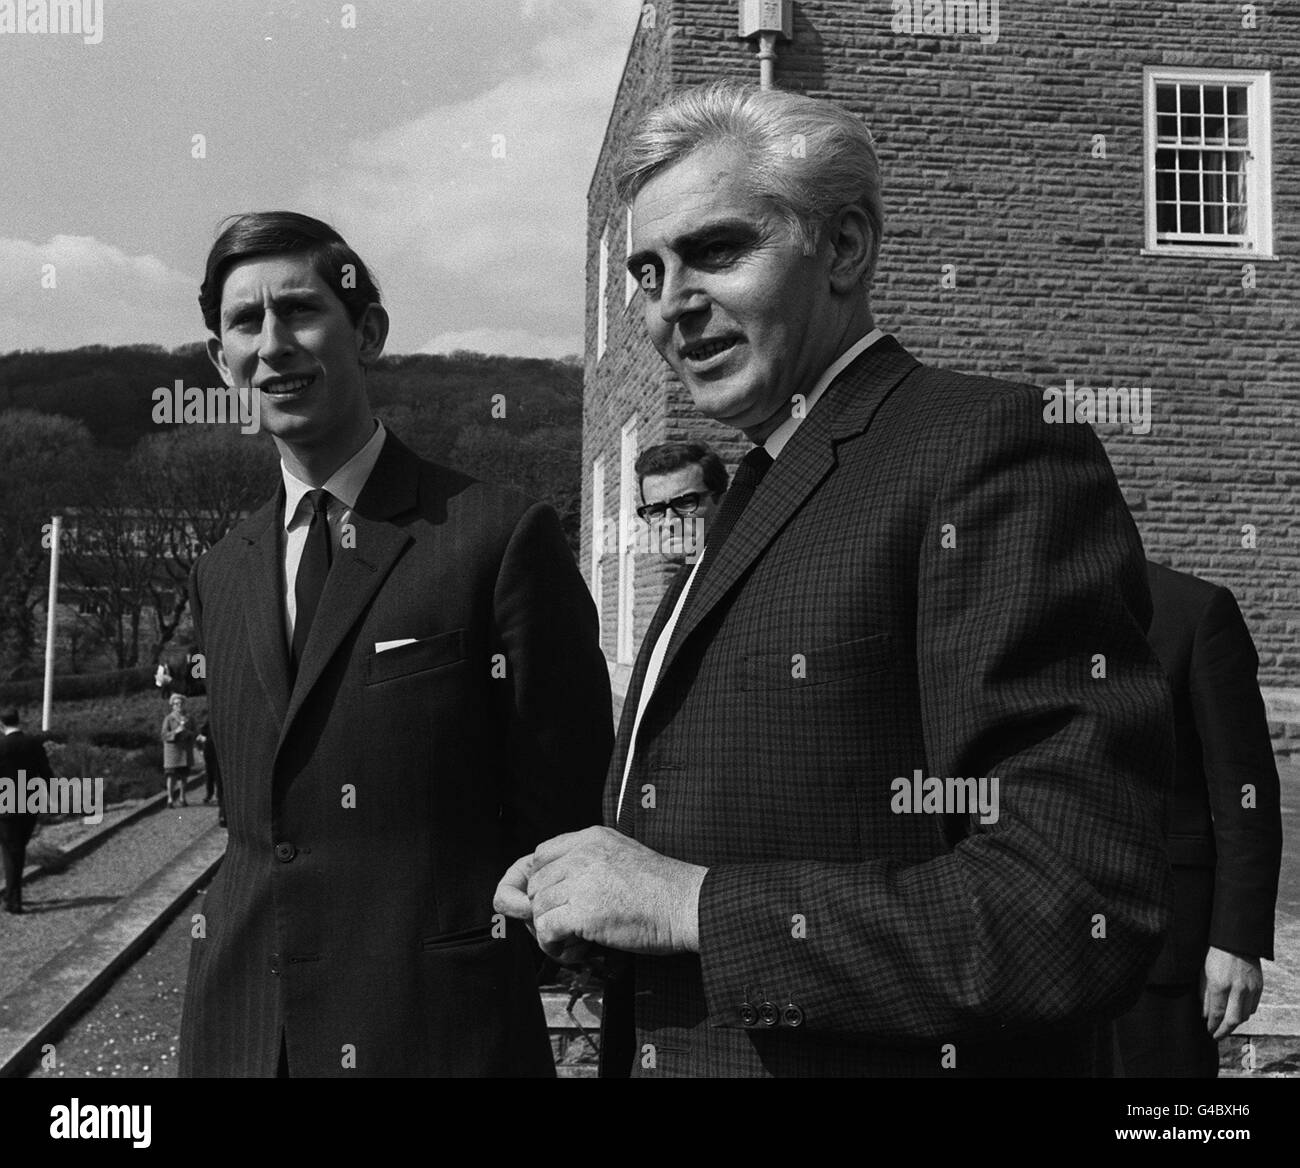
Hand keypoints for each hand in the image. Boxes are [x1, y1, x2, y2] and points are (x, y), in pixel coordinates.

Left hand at [494, 827, 705, 959]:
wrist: (687, 905)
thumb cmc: (663, 889)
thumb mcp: (622, 856)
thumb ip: (590, 863)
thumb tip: (558, 890)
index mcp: (591, 837)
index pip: (541, 854)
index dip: (538, 882)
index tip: (546, 904)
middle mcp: (582, 854)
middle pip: (535, 884)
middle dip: (543, 912)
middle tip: (566, 931)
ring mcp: (581, 881)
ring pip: (537, 909)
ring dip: (550, 932)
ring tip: (575, 943)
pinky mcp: (583, 911)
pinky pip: (546, 930)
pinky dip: (553, 946)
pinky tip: (576, 951)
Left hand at [1200, 947, 1262, 1038]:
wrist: (1236, 940)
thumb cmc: (1215, 954)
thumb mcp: (1203, 973)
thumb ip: (1204, 995)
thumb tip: (1206, 1015)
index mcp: (1219, 984)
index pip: (1217, 1013)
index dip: (1213, 1025)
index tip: (1209, 1030)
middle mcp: (1237, 989)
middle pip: (1233, 1020)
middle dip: (1224, 1031)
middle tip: (1217, 1035)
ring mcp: (1250, 988)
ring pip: (1245, 1015)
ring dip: (1235, 1023)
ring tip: (1225, 1025)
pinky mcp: (1259, 987)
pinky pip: (1253, 1007)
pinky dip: (1245, 1013)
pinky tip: (1236, 1013)